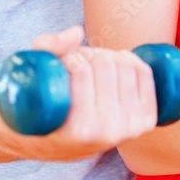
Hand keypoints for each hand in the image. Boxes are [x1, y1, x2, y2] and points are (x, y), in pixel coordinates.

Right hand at [31, 27, 158, 151]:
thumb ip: (48, 48)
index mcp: (80, 129)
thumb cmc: (41, 110)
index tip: (62, 61)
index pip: (82, 70)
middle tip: (77, 62)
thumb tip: (78, 32)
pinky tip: (118, 62)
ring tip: (92, 66)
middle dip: (88, 54)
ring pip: (125, 65)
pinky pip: (145, 75)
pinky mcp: (144, 121)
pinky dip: (132, 60)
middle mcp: (108, 131)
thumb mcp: (33, 82)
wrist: (57, 146)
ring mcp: (129, 127)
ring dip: (107, 56)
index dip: (71, 56)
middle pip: (106, 64)